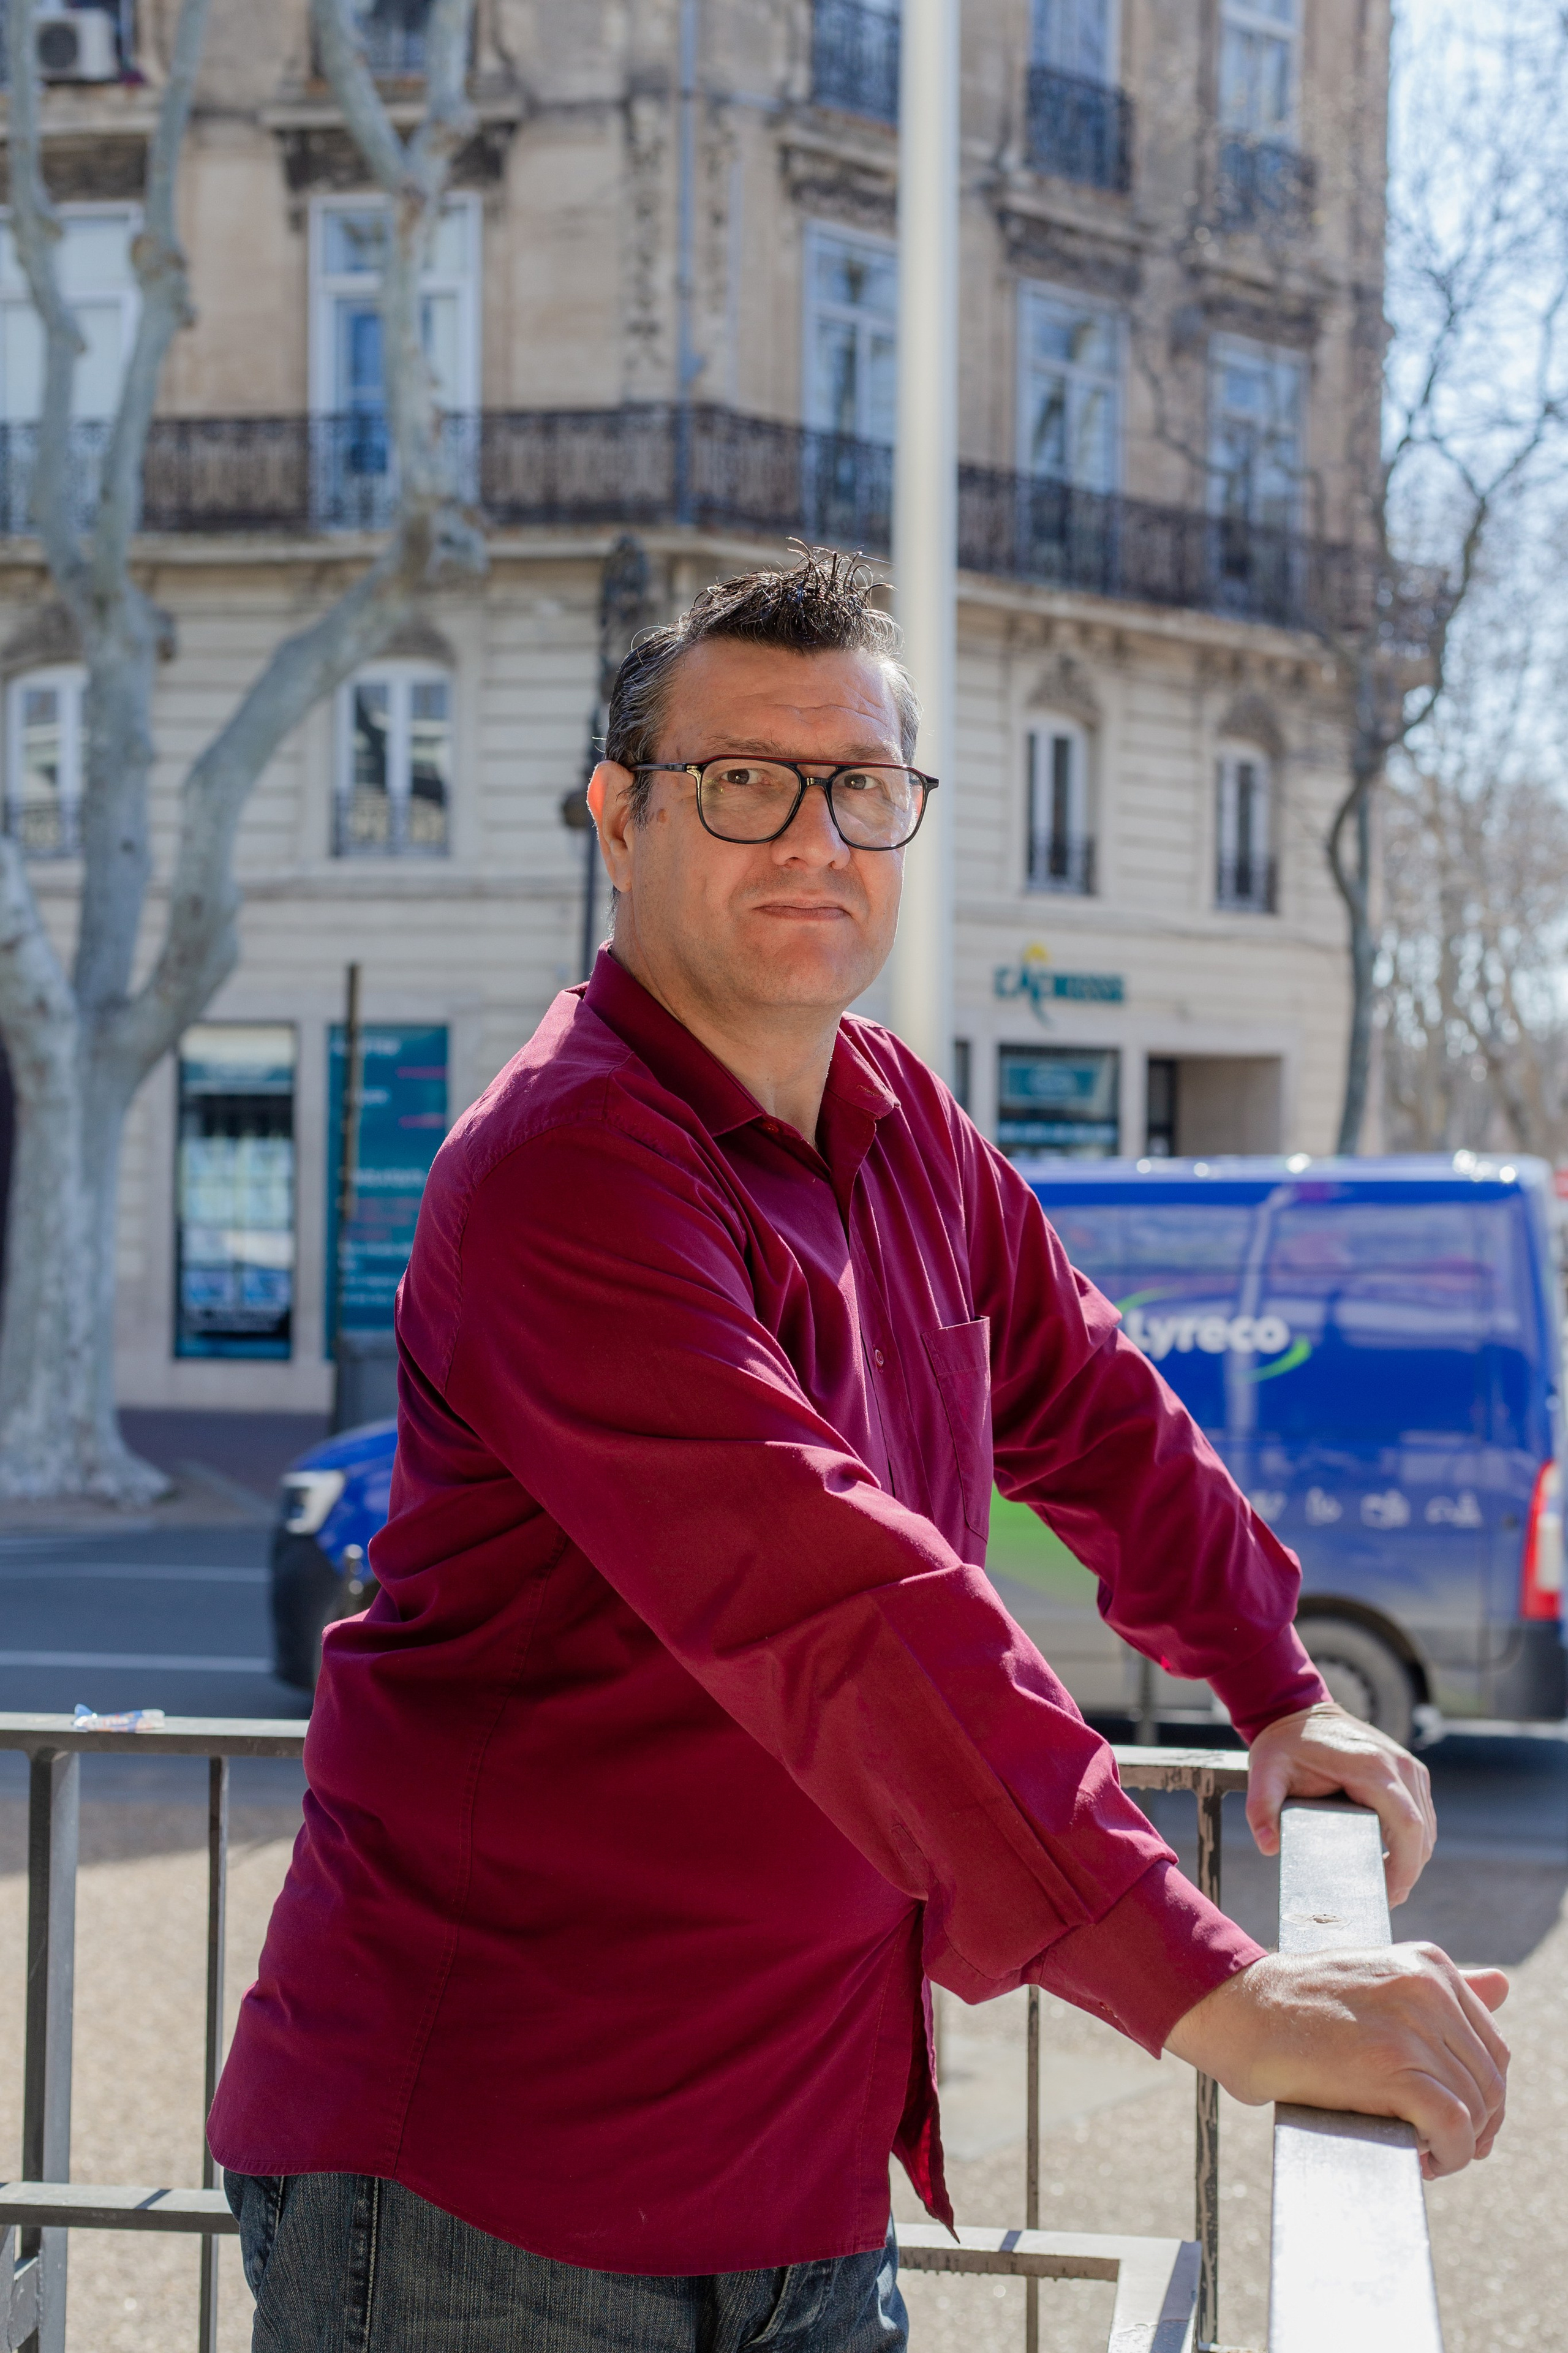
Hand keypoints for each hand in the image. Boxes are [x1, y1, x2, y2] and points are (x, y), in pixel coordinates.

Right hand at [1165, 1946, 1508, 2177]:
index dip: (1478, 2094)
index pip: (1492, 2046)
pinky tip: (1421, 2159)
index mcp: (1428, 1964)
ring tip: (1421, 2151)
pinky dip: (1448, 2155)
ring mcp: (1412, 2026)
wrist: (1237, 2009)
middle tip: (1435, 2145)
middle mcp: (1428, 1988)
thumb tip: (1505, 1985)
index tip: (1448, 2117)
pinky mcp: (1392, 2067)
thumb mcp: (1378, 1978)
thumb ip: (1443, 1989)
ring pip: (1477, 2106)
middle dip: (1473, 2124)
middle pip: (1490, 2080)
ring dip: (1457, 2145)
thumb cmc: (1300, 2005)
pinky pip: (1454, 2127)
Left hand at [1245, 1700, 1435, 1904]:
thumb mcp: (1264, 1771)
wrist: (1299, 1709)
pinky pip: (1421, 1814)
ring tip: (1385, 1886)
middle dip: (1408, 1871)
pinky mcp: (1409, 1772)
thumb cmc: (1284, 1743)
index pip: (1407, 1825)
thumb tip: (1268, 1846)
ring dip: (1412, 1858)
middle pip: (1422, 1832)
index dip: (1405, 1866)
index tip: (1389, 1896)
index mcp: (1372, 1767)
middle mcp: (1399, 1765)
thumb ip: (1260, 1806)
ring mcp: (1409, 1767)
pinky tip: (1391, 1860)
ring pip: (1426, 1826)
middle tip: (1383, 1901)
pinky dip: (1412, 1841)